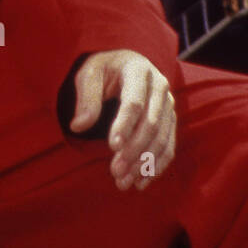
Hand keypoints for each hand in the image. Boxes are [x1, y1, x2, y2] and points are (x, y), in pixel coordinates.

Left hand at [70, 50, 176, 191]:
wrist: (123, 65)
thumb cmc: (103, 69)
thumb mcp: (89, 74)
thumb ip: (86, 98)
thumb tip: (78, 126)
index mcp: (138, 69)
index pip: (134, 102)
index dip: (124, 125)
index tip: (112, 147)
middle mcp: (159, 85)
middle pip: (150, 123)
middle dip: (134, 150)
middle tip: (115, 171)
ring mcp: (168, 103)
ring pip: (161, 138)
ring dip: (144, 163)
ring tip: (124, 182)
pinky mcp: (170, 119)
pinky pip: (168, 145)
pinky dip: (156, 166)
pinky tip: (141, 181)